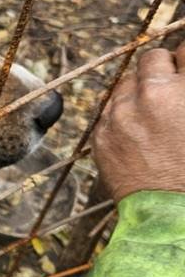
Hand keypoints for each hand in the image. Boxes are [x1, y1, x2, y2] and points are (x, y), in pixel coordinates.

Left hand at [92, 43, 184, 200]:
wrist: (175, 218)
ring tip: (154, 112)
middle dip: (164, 69)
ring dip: (139, 91)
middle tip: (173, 87)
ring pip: (126, 83)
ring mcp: (121, 116)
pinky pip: (109, 111)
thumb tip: (181, 72)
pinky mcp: (101, 136)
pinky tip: (138, 134)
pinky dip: (122, 116)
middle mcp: (152, 96)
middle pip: (152, 59)